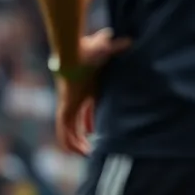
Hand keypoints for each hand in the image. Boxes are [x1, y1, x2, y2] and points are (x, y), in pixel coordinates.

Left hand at [54, 28, 130, 155]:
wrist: (76, 53)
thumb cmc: (91, 51)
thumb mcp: (108, 50)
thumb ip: (118, 46)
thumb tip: (130, 40)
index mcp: (84, 89)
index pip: (87, 109)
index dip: (90, 119)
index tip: (94, 130)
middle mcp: (75, 99)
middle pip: (77, 121)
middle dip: (83, 134)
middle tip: (91, 148)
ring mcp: (68, 104)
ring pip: (69, 129)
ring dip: (77, 143)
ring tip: (87, 154)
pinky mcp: (64, 109)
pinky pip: (64, 131)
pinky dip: (69, 142)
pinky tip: (79, 152)